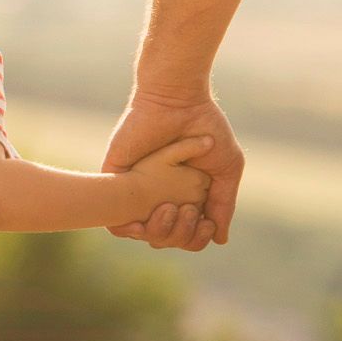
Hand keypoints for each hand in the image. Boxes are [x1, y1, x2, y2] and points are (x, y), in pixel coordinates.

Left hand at [100, 90, 241, 250]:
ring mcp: (137, 190)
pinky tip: (146, 221)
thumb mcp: (226, 169)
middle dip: (183, 235)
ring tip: (176, 208)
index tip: (206, 222)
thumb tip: (220, 239)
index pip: (188, 234)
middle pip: (168, 239)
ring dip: (163, 231)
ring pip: (145, 233)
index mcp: (185, 195)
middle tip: (192, 212)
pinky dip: (131, 230)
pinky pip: (115, 223)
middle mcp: (160, 196)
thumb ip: (223, 204)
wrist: (178, 101)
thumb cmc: (206, 128)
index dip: (198, 237)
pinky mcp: (117, 180)